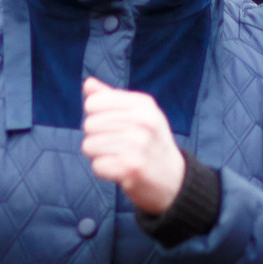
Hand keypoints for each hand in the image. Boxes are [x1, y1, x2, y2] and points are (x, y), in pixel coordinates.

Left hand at [80, 79, 186, 214]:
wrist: (174, 180)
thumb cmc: (151, 143)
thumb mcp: (139, 114)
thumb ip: (111, 98)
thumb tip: (88, 83)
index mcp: (142, 104)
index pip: (93, 103)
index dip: (95, 116)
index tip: (112, 125)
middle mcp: (141, 121)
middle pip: (89, 125)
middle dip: (97, 138)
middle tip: (118, 145)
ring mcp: (137, 144)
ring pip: (89, 146)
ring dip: (99, 155)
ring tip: (119, 157)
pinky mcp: (131, 167)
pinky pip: (97, 166)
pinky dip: (105, 171)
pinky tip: (121, 170)